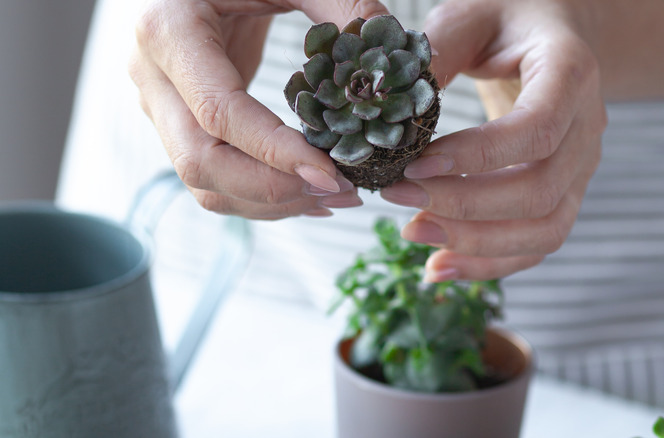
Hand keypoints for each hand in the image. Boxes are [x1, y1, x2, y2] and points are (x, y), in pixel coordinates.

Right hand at [129, 0, 388, 218]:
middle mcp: (152, 75)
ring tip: (336, 198)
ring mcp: (159, 103)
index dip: (273, 152)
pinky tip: (308, 193)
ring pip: (202, 181)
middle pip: (200, 161)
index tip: (331, 174)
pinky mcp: (178, 121)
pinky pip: (212, 176)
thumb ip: (342, 4)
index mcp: (169, 30)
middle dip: (273, 189)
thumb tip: (394, 57)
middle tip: (342, 192)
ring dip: (270, 202)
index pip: (217, 111)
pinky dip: (259, 195)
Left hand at [380, 0, 606, 280]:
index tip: (414, 165)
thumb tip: (390, 106)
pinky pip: (538, 244)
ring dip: (477, 244)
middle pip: (541, 191)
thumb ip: (437, 52)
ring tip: (413, 233)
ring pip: (546, 230)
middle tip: (398, 199)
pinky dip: (491, 264)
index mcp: (571, 73)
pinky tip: (439, 266)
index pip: (536, 129)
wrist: (551, 34)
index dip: (476, 157)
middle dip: (465, 206)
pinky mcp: (564, 194)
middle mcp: (588, 128)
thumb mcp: (469, 15)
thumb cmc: (507, 18)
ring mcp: (581, 168)